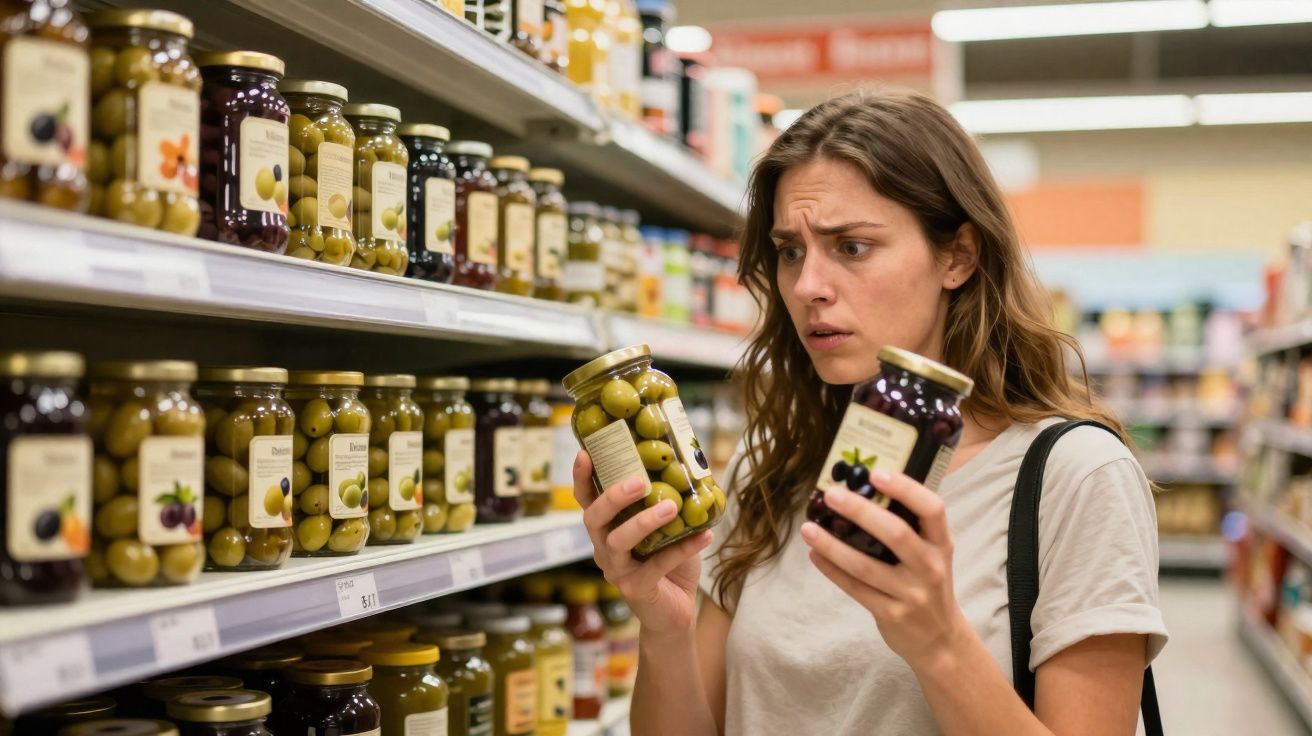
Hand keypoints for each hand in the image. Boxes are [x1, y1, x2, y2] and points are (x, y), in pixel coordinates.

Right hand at [573, 450, 712, 637]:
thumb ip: (669, 499)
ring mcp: (616, 570)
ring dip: (644, 521)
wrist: (675, 611)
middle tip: (640, 482)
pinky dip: (682, 548)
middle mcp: (603, 547)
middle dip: (613, 497)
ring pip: (618, 542)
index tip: (585, 453)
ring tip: (672, 506)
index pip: (586, 500)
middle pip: (593, 519)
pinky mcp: (635, 589)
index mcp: (606, 528)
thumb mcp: (667, 527)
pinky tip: (705, 536)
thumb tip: (693, 463)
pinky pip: (656, 566)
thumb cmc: (668, 561)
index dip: (581, 477)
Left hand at [800, 470, 969, 668]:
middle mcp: (930, 567)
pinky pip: (856, 588)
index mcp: (941, 544)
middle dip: (860, 511)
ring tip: (808, 528)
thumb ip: (909, 529)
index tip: (877, 474)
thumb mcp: (931, 555)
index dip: (906, 489)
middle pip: (895, 533)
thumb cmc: (928, 584)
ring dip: (832, 544)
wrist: (940, 640)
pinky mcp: (892, 614)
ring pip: (866, 565)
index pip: (932, 509)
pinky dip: (832, 570)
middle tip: (831, 495)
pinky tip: (815, 555)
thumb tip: (862, 492)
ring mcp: (912, 594)